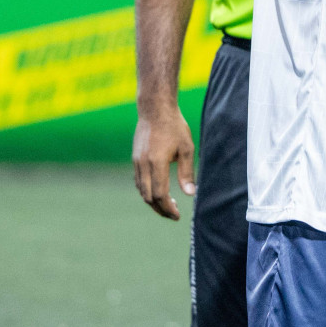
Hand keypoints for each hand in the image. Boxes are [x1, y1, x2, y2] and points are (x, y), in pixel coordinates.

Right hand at [132, 97, 194, 219]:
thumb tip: (190, 194)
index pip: (160, 195)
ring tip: (168, 204)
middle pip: (148, 197)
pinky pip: (139, 181)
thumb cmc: (174, 127)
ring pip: (141, 190)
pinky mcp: (135, 159)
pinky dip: (147, 191)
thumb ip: (187, 172)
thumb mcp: (187, 148)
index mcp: (157, 163)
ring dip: (153, 201)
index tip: (177, 216)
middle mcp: (143, 165)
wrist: (155, 110)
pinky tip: (159, 191)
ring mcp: (137, 162)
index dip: (168, 208)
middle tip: (173, 214)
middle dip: (160, 209)